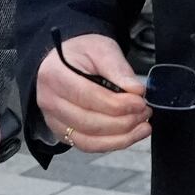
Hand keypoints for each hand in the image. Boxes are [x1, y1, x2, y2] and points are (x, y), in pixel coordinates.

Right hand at [34, 33, 148, 152]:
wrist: (65, 61)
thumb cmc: (82, 53)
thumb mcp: (101, 49)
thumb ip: (118, 69)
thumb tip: (136, 91)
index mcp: (54, 74)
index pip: (87, 96)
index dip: (117, 104)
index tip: (140, 102)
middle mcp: (49, 101)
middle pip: (88, 122)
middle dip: (123, 122)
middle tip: (145, 112)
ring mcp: (53, 120)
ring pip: (89, 139)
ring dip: (121, 137)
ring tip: (143, 125)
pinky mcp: (62, 133)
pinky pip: (88, 146)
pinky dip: (112, 144)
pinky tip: (130, 136)